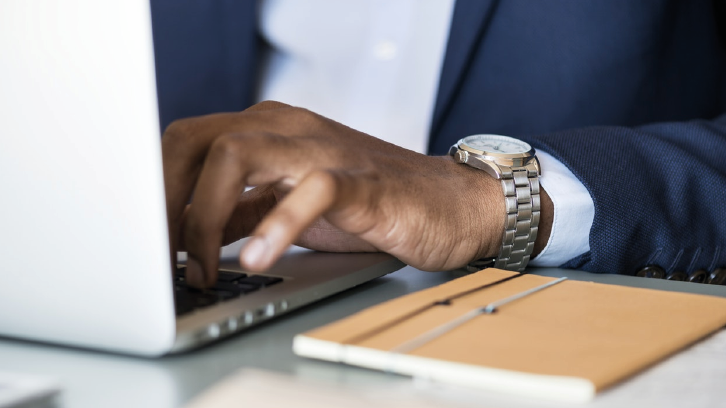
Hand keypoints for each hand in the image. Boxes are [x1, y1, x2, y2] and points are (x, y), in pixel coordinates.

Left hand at [161, 101, 551, 287]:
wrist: (446, 203)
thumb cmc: (368, 205)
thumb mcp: (286, 207)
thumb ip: (238, 211)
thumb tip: (180, 238)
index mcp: (265, 131)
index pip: (184, 143)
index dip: (152, 190)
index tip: (141, 241)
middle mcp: (286, 128)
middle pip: (196, 140)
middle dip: (164, 200)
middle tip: (159, 257)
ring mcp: (322, 150)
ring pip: (237, 154)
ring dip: (204, 215)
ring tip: (202, 268)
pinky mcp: (359, 181)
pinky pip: (310, 191)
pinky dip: (276, 225)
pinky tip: (256, 258)